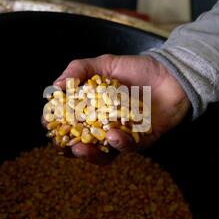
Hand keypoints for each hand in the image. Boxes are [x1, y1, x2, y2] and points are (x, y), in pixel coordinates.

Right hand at [44, 54, 189, 163]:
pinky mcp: (144, 140)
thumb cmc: (138, 69)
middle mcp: (107, 127)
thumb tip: (56, 85)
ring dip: (91, 153)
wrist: (171, 72)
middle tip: (62, 146)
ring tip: (80, 148)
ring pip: (105, 153)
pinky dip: (120, 143)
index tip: (48, 125)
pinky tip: (113, 135)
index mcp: (95, 112)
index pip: (72, 124)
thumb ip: (80, 70)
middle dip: (71, 148)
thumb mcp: (105, 65)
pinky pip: (130, 147)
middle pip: (85, 145)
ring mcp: (125, 135)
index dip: (58, 127)